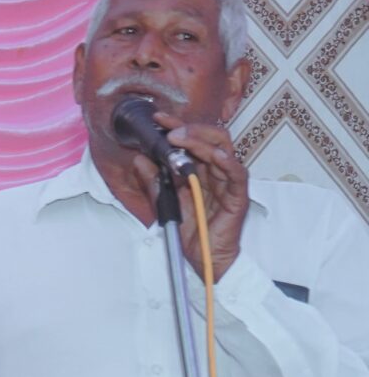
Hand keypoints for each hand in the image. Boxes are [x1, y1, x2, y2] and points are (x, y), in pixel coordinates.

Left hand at [150, 112, 245, 277]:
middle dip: (190, 129)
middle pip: (211, 138)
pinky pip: (237, 174)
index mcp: (200, 170)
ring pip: (222, 150)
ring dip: (200, 141)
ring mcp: (228, 181)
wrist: (203, 257)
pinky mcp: (238, 196)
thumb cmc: (190, 229)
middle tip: (169, 127)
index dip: (177, 127)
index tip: (158, 120)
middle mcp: (216, 171)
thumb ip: (152, 181)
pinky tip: (215, 155)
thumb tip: (138, 159)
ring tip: (179, 137)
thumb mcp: (164, 201)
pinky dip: (227, 162)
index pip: (193, 140)